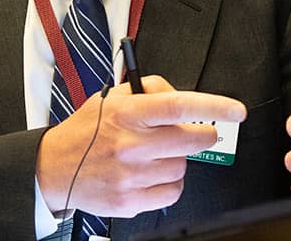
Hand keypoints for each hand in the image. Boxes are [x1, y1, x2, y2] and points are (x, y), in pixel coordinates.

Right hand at [36, 75, 246, 218]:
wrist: (54, 168)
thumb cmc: (86, 131)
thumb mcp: (111, 98)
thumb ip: (149, 89)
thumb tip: (181, 95)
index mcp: (127, 113)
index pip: (179, 105)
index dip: (214, 106)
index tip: (237, 111)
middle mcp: (130, 143)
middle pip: (191, 140)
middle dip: (202, 134)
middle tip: (196, 132)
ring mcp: (131, 175)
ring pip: (183, 167)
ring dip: (180, 159)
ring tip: (158, 155)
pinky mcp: (130, 200)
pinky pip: (173, 192)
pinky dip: (170, 183)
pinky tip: (153, 174)